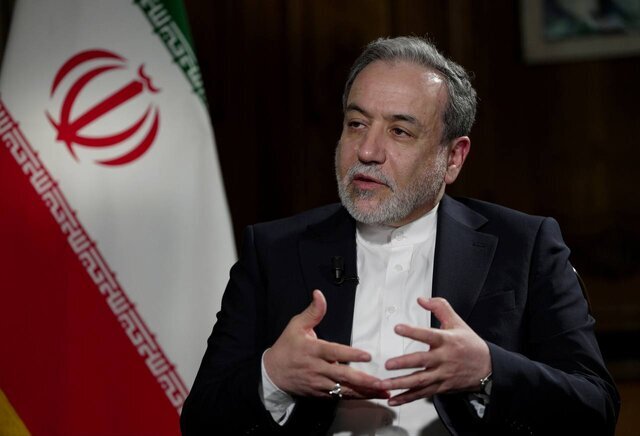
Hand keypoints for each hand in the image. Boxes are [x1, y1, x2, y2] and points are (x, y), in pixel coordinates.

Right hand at [264, 289, 388, 399]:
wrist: (273, 374)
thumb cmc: (287, 347)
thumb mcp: (296, 325)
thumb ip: (313, 312)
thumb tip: (319, 294)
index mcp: (313, 350)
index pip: (334, 352)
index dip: (351, 354)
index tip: (367, 356)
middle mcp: (317, 368)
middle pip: (342, 375)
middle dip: (362, 380)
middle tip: (380, 381)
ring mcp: (319, 383)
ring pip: (344, 389)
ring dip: (365, 391)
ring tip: (383, 391)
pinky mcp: (321, 393)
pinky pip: (341, 396)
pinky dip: (357, 397)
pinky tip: (371, 396)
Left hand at [377, 297, 490, 405]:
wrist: (488, 368)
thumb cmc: (470, 344)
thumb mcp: (457, 322)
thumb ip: (439, 307)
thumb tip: (422, 299)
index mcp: (446, 341)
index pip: (428, 334)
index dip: (413, 331)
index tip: (398, 328)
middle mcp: (443, 359)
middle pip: (421, 362)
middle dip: (403, 363)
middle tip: (388, 364)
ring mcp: (442, 375)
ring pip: (419, 381)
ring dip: (400, 384)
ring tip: (383, 384)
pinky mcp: (441, 387)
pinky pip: (422, 394)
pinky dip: (407, 398)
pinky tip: (394, 399)